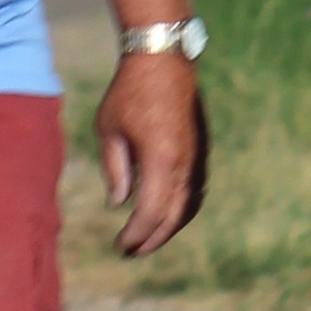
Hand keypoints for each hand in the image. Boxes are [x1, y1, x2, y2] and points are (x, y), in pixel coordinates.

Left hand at [98, 49, 204, 258]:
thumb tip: (120, 203)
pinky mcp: (200, 149)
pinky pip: (195, 189)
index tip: (119, 245)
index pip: (149, 213)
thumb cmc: (128, 91)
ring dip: (168, 226)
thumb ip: (116, 169)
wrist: (163, 58)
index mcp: (161, 160)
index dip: (135, 235)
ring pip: (188, 205)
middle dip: (151, 239)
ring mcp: (197, 156)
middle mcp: (184, 162)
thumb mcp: (109, 130)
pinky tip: (164, 213)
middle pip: (172, 217)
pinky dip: (180, 208)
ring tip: (146, 238)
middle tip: (130, 252)